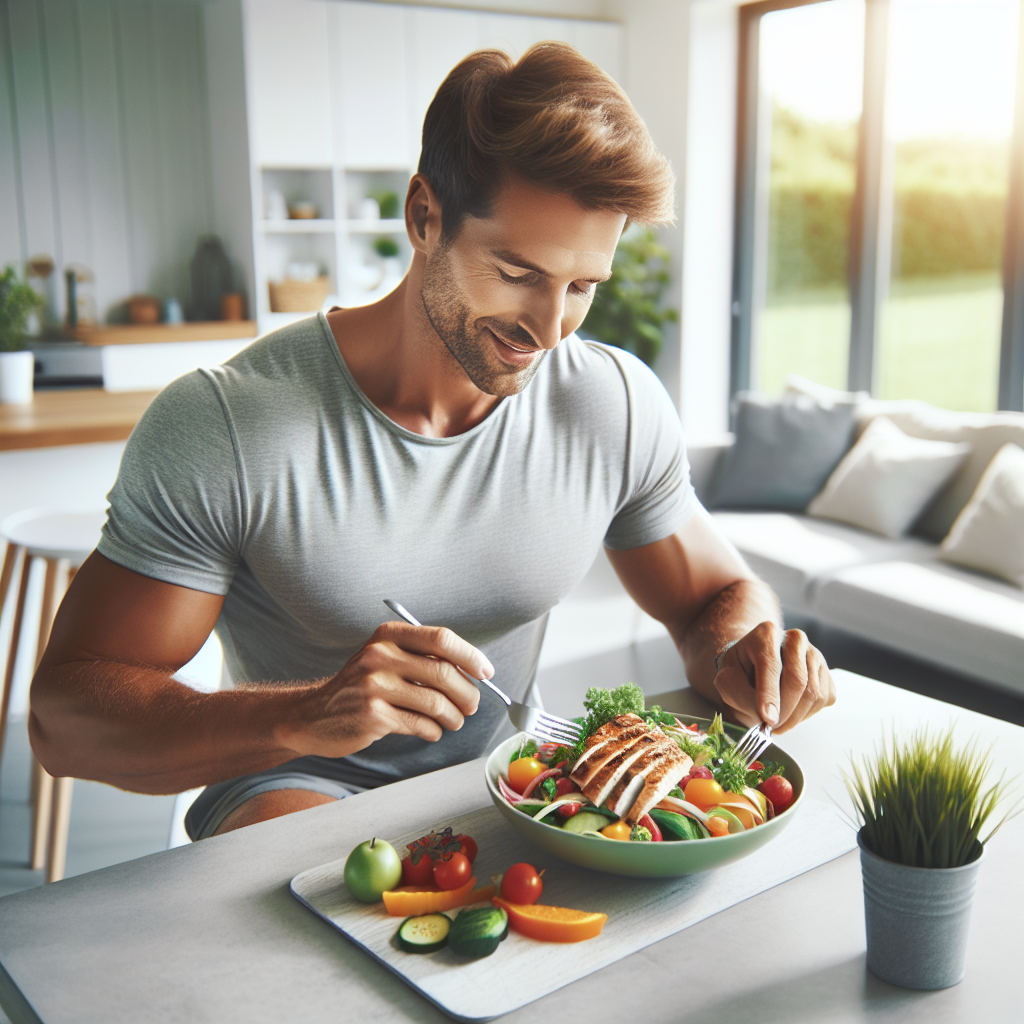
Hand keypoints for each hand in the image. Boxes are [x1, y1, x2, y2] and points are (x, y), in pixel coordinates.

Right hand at [279, 621, 489, 757]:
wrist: (313, 715)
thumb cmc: (360, 686)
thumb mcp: (385, 658)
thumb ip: (422, 658)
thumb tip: (473, 671)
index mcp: (389, 635)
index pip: (441, 639)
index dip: (470, 656)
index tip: (486, 672)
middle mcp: (380, 656)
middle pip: (444, 673)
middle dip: (467, 694)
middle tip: (471, 706)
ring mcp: (375, 686)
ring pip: (436, 703)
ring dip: (454, 717)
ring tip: (453, 721)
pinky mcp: (373, 716)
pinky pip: (421, 725)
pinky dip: (434, 731)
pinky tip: (431, 731)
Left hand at [712, 622, 834, 732]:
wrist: (755, 667)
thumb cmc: (740, 673)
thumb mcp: (726, 679)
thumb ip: (736, 692)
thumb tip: (764, 712)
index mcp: (766, 634)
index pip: (771, 664)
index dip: (769, 694)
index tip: (766, 718)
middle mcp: (795, 639)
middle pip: (798, 680)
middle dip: (784, 711)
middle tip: (770, 727)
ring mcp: (815, 654)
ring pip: (813, 694)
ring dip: (795, 717)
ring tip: (777, 722)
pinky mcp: (828, 673)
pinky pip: (824, 699)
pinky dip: (807, 714)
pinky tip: (790, 712)